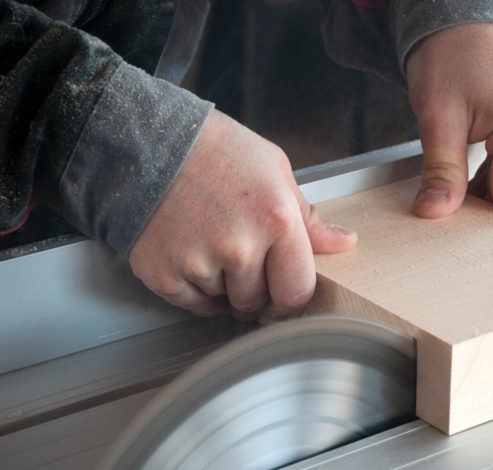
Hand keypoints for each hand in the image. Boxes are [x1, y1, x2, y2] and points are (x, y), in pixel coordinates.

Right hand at [129, 110, 355, 318]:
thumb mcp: (274, 170)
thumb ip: (308, 217)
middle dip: (254, 289)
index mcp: (277, 221)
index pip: (297, 292)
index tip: (282, 290)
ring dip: (222, 286)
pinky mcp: (163, 273)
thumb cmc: (214, 149)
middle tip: (240, 256)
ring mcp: (199, 263)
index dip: (290, 295)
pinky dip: (195, 290)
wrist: (148, 141)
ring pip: (224, 303)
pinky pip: (192, 305)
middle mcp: (239, 248)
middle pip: (257, 303)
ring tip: (210, 242)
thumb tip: (343, 243)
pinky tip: (192, 255)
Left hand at [406, 24, 492, 221]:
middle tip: (449, 225)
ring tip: (453, 196)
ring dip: (486, 194)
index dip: (491, 228)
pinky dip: (491, 176)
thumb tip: (437, 212)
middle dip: (486, 212)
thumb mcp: (437, 114)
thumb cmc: (449, 50)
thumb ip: (441, 169)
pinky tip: (465, 180)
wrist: (459, 14)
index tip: (465, 247)